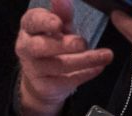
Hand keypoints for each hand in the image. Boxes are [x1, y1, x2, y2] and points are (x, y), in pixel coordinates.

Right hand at [14, 0, 112, 115]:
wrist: (43, 78)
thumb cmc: (54, 44)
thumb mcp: (60, 26)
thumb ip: (63, 13)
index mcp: (30, 28)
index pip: (33, 21)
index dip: (45, 22)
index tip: (59, 23)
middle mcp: (26, 48)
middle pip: (39, 46)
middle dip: (62, 45)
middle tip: (82, 43)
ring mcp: (33, 69)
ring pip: (56, 66)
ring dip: (83, 60)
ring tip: (105, 55)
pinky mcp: (43, 85)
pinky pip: (64, 81)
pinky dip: (84, 74)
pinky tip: (98, 67)